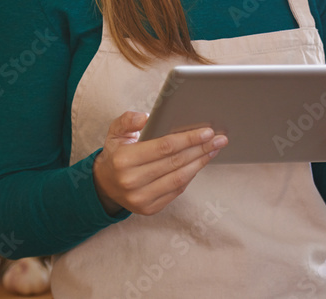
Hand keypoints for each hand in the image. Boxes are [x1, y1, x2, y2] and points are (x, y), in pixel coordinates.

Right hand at [92, 111, 227, 215]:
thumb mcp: (116, 132)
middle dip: (201, 149)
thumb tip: (146, 117)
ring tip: (214, 150)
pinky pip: (177, 190)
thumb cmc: (116, 154)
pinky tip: (199, 163)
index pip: (164, 147)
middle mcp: (131, 181)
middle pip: (175, 162)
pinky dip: (191, 176)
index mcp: (123, 160)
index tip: (207, 131)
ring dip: (200, 163)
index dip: (189, 139)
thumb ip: (128, 120)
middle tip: (219, 139)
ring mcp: (140, 198)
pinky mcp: (149, 209)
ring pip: (179, 178)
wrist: (105, 185)